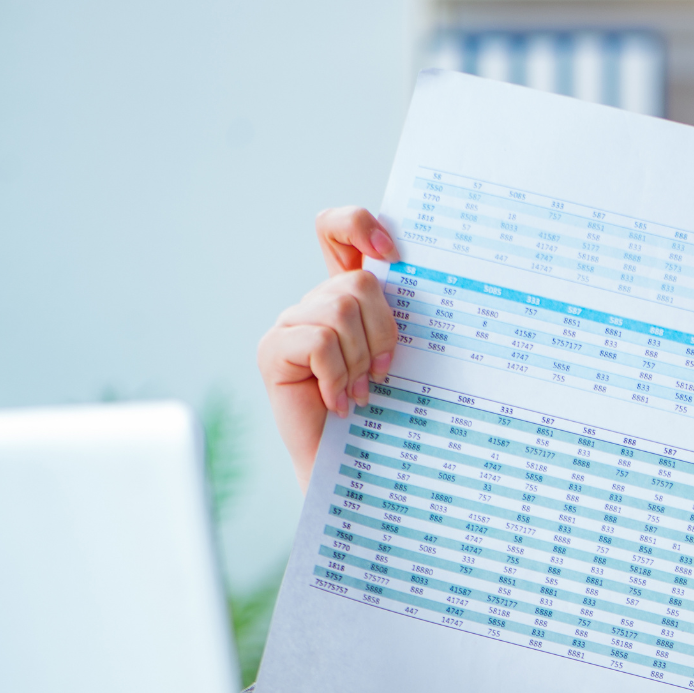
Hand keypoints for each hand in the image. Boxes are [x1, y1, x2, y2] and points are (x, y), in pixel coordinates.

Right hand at [256, 208, 401, 489]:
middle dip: (382, 332)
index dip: (360, 225)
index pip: (338, 228)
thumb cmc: (389, 413)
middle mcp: (315, 303)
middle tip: (382, 373)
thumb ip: (401, 316)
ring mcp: (290, 324)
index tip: (393, 254)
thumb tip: (420, 278)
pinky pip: (318, 342)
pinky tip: (340, 402)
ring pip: (339, 311)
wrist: (358, 467)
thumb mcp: (404, 355)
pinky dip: (338, 376)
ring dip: (361, 359)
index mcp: (346, 294)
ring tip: (360, 391)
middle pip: (358, 284)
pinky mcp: (273, 350)